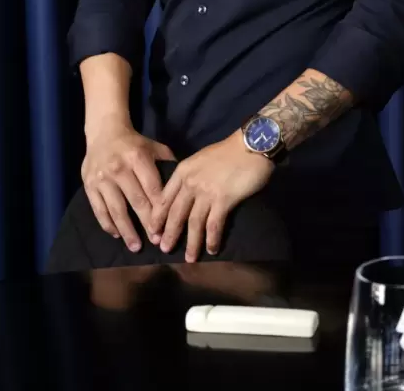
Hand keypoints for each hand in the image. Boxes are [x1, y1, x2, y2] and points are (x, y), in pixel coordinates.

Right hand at [82, 117, 174, 251]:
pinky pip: (99, 209)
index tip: (167, 226)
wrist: (104, 133)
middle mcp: (119, 168)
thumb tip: (183, 184)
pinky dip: (108, 224)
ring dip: (127, 230)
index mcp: (137, 158)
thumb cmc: (134, 143)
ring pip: (116, 209)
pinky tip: (117, 235)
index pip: (152, 187)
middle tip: (156, 241)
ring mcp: (102, 178)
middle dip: (147, 223)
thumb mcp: (153, 147)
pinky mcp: (89, 186)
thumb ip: (168, 163)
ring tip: (135, 247)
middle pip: (136, 201)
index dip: (160, 208)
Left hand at [149, 133, 274, 262]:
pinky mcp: (223, 200)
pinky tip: (212, 250)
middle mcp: (190, 183)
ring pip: (194, 223)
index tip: (153, 231)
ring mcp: (206, 192)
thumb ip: (190, 175)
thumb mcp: (201, 159)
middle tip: (164, 249)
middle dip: (169, 233)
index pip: (164, 198)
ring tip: (189, 258)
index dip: (158, 217)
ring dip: (191, 243)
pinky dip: (211, 239)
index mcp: (183, 171)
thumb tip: (185, 193)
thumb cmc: (228, 151)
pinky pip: (214, 225)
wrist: (250, 146)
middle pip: (175, 213)